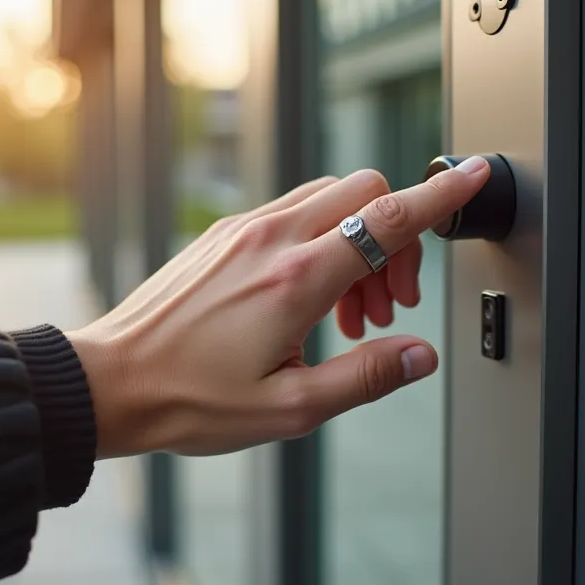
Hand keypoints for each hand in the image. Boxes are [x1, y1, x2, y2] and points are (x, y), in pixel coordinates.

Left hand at [68, 156, 490, 457]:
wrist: (111, 380)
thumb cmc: (188, 399)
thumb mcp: (289, 409)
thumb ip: (365, 378)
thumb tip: (420, 356)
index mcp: (296, 279)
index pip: (387, 217)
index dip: (440, 195)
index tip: (473, 175)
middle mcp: (271, 239)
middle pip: (363, 192)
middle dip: (396, 237)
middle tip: (388, 305)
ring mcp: (242, 231)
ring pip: (327, 200)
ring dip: (357, 244)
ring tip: (346, 317)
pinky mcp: (222, 236)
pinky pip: (291, 214)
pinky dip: (320, 243)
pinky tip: (305, 303)